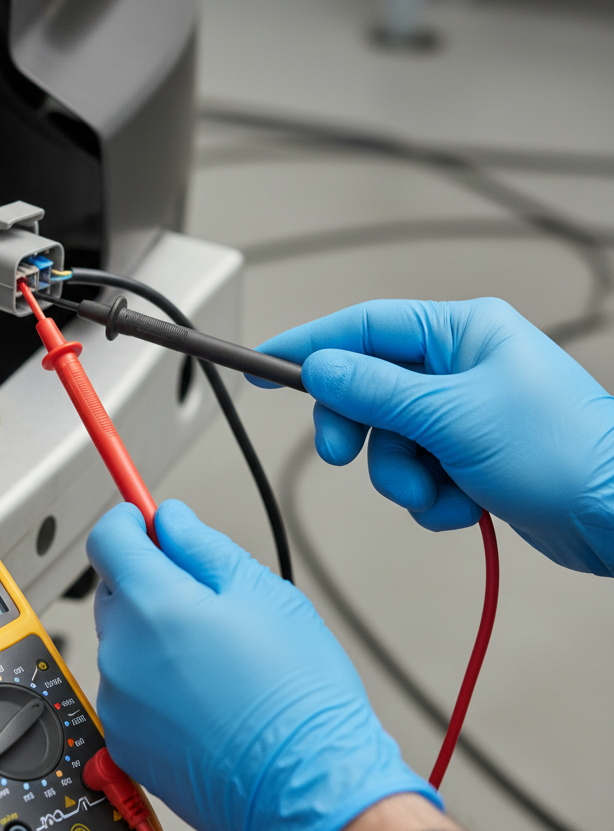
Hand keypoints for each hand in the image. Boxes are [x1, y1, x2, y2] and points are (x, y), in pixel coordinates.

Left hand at [87, 500, 441, 830]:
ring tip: (213, 657)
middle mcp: (122, 651)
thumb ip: (201, 544)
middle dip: (150, 580)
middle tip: (206, 599)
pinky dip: (153, 681)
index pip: (109, 537)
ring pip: (123, 640)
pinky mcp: (124, 742)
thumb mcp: (260, 590)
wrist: (307, 787)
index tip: (146, 522)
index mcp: (153, 604)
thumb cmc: (296, 695)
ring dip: (152, 634)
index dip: (131, 522)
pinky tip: (202, 694)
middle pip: (115, 588)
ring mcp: (119, 701)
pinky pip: (128, 688)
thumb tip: (170, 521)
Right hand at [249, 297, 613, 575]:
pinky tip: (463, 503)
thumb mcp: (454, 416)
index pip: (365, 327)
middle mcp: (458, 366)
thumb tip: (320, 367)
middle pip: (368, 387)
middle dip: (358, 429)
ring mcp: (462, 412)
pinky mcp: (467, 455)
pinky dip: (429, 496)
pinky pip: (415, 471)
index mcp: (461, 332)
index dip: (310, 345)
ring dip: (401, 474)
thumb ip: (376, 391)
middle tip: (341, 452)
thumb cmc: (566, 452)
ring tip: (436, 491)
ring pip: (387, 439)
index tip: (265, 363)